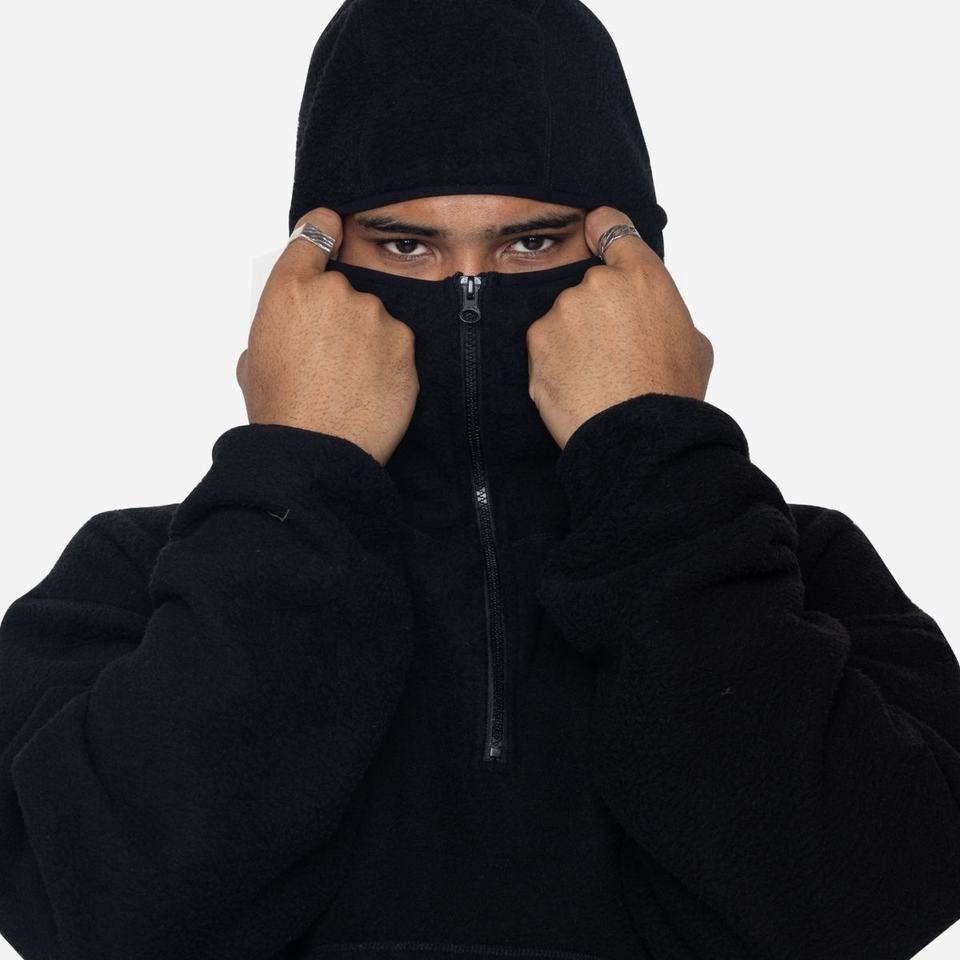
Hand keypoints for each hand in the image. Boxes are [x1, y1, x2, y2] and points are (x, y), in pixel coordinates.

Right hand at [236, 207, 418, 465]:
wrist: (316, 451)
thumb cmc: (279, 410)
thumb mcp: (254, 359)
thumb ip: (276, 326)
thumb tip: (289, 328)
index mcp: (290, 289)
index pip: (314, 234)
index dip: (324, 230)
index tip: (332, 230)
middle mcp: (336, 292)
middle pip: (346, 290)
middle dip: (341, 317)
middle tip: (328, 358)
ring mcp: (376, 317)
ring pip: (375, 320)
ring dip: (367, 341)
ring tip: (349, 382)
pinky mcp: (405, 345)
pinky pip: (397, 346)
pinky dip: (388, 363)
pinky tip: (370, 390)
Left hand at [526, 206, 713, 448]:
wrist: (636, 433)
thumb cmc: (672, 391)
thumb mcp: (693, 341)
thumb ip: (665, 313)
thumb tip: (655, 318)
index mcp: (641, 275)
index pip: (611, 227)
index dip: (602, 231)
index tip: (594, 234)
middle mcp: (596, 284)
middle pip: (587, 287)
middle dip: (595, 312)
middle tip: (614, 351)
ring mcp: (562, 311)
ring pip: (564, 319)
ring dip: (573, 339)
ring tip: (597, 375)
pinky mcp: (537, 341)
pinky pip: (545, 346)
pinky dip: (555, 362)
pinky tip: (577, 385)